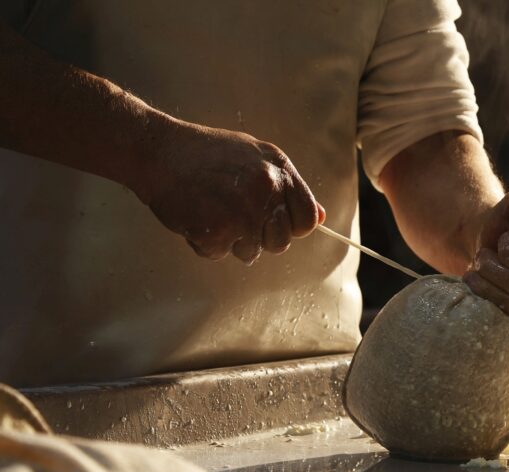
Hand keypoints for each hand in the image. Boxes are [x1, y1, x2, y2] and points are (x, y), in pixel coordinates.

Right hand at [136, 120, 324, 263]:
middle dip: (259, 237)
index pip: (307, 219)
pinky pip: (218, 254)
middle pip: (280, 242)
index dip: (292, 228)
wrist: (157, 150)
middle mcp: (266, 191)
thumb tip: (320, 218)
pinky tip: (194, 216)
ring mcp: (242, 212)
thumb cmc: (206, 153)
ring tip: (211, 210)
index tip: (274, 223)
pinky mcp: (216, 231)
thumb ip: (289, 188)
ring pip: (250, 252)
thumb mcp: (255, 156)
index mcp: (279, 171)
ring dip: (230, 241)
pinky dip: (204, 243)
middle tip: (233, 215)